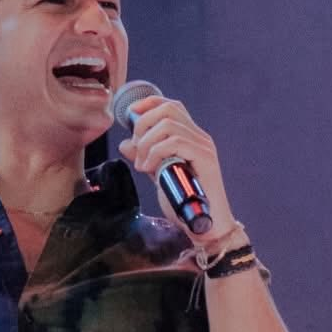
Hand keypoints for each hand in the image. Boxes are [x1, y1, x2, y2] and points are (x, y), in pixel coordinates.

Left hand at [116, 95, 236, 240]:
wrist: (206, 227)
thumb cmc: (184, 204)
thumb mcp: (157, 176)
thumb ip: (144, 157)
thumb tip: (125, 143)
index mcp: (190, 137)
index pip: (170, 106)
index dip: (147, 104)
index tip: (129, 116)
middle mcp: (199, 137)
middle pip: (168, 108)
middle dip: (143, 124)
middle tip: (135, 149)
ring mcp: (204, 146)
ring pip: (168, 125)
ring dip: (146, 143)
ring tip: (142, 164)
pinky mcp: (205, 158)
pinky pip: (175, 142)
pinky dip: (155, 153)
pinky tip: (148, 169)